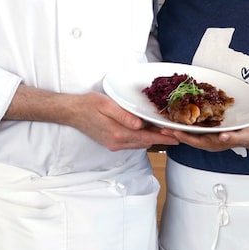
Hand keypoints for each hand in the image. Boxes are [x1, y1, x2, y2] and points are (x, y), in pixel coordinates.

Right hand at [55, 92, 179, 150]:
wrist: (72, 112)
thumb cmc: (88, 105)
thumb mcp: (107, 105)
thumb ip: (124, 116)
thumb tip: (140, 125)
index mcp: (118, 134)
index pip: (146, 138)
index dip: (163, 138)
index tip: (176, 137)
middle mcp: (117, 142)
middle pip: (145, 143)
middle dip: (161, 139)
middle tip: (176, 134)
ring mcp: (113, 144)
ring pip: (138, 144)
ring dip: (151, 139)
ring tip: (165, 132)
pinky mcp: (111, 142)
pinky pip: (131, 142)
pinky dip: (141, 138)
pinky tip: (147, 131)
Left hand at [159, 124, 248, 151]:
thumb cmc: (246, 135)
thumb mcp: (241, 135)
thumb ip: (232, 137)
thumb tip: (221, 137)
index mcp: (212, 143)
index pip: (194, 141)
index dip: (184, 136)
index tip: (174, 132)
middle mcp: (206, 140)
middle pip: (187, 137)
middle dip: (174, 132)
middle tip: (161, 127)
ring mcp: (206, 135)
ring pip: (189, 132)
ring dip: (177, 127)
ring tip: (165, 121)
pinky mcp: (207, 129)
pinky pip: (193, 127)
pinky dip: (185, 122)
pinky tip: (178, 116)